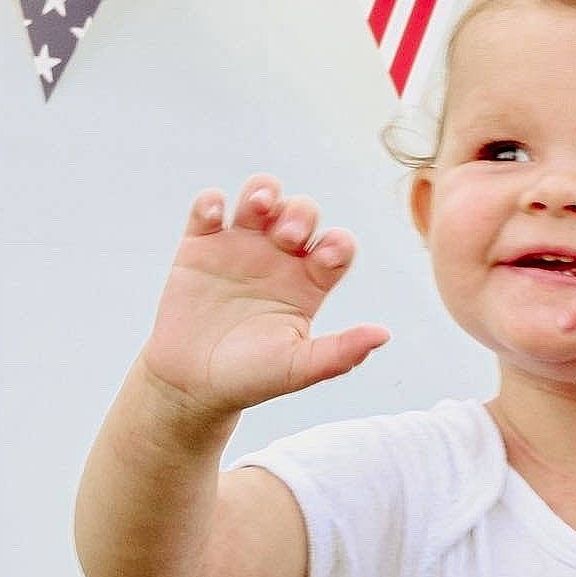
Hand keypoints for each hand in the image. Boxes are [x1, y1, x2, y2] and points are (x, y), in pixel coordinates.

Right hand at [140, 175, 389, 420]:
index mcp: (308, 283)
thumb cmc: (250, 379)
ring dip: (263, 191)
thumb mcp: (297, 369)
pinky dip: (211, 201)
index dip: (338, 242)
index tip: (326, 257)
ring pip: (260, 197)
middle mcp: (278, 259)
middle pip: (302, 212)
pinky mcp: (200, 247)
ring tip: (259, 207)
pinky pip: (208, 208)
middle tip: (289, 237)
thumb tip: (383, 335)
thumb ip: (340, 353)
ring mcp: (239, 248)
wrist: (192, 385)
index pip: (336, 245)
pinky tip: (214, 216)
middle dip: (301, 214)